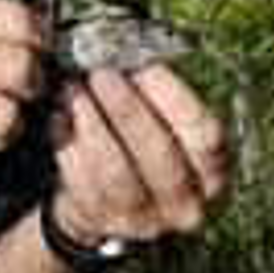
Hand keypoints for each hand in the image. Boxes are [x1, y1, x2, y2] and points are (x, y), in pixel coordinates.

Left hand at [44, 63, 231, 247]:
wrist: (114, 203)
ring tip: (74, 89)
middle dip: (126, 108)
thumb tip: (131, 50)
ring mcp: (143, 220)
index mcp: (214, 174)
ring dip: (91, 123)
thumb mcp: (168, 125)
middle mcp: (186, 205)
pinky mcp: (102, 222)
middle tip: (101, 73)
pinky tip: (59, 116)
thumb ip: (160, 96)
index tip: (144, 65)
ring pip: (114, 169)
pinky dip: (68, 144)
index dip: (174, 97)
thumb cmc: (146, 147)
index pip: (205, 135)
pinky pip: (82, 180)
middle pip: (158, 152)